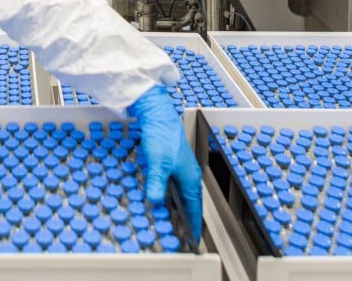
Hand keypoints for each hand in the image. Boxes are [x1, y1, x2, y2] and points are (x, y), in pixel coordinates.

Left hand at [127, 85, 202, 239]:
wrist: (157, 113)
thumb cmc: (161, 136)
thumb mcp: (157, 162)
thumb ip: (157, 182)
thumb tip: (156, 201)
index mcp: (190, 177)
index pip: (194, 207)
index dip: (193, 223)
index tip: (193, 238)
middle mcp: (188, 174)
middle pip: (190, 201)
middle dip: (186, 217)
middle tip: (182, 232)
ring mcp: (180, 166)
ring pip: (181, 192)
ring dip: (178, 206)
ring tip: (172, 219)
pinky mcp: (171, 160)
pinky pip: (174, 183)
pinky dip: (170, 194)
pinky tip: (160, 196)